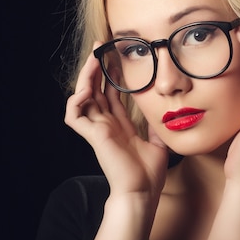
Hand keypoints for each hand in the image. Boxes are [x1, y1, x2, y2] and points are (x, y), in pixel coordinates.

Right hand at [64, 45, 168, 197]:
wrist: (143, 192)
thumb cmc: (149, 174)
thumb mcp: (158, 142)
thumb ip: (155, 126)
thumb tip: (165, 112)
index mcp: (119, 125)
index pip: (111, 94)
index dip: (111, 75)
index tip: (116, 56)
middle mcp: (106, 124)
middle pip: (95, 90)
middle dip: (96, 68)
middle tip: (100, 47)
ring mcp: (97, 130)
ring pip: (82, 97)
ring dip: (85, 77)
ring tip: (94, 60)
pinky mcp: (93, 136)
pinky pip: (74, 116)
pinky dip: (76, 101)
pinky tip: (86, 90)